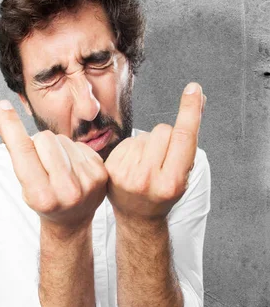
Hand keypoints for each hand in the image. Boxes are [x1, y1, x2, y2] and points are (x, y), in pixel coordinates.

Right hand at [0, 100, 107, 233]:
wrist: (71, 220)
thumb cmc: (40, 196)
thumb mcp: (21, 177)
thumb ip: (9, 143)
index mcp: (41, 196)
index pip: (23, 151)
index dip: (11, 126)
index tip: (3, 105)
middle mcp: (66, 192)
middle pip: (44, 139)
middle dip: (37, 143)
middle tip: (39, 161)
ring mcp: (87, 183)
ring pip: (62, 139)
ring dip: (55, 147)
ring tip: (56, 166)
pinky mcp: (101, 174)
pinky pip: (78, 144)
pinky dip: (70, 150)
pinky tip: (71, 166)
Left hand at [104, 82, 205, 221]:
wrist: (137, 216)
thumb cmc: (164, 193)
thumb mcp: (183, 175)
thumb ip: (187, 144)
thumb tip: (196, 102)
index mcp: (172, 182)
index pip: (184, 138)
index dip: (190, 111)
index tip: (194, 90)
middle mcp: (148, 178)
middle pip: (163, 130)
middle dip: (167, 137)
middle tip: (163, 158)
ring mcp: (126, 174)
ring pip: (145, 135)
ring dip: (148, 144)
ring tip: (146, 165)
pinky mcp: (111, 169)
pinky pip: (129, 141)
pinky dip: (133, 148)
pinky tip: (132, 164)